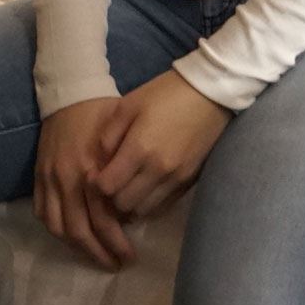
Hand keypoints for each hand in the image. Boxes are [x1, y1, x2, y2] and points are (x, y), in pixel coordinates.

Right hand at [34, 97, 137, 271]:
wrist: (69, 92)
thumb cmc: (102, 112)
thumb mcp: (123, 137)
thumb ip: (127, 170)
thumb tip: (137, 205)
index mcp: (92, 170)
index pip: (103, 220)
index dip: (116, 243)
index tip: (130, 255)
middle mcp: (68, 179)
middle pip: (80, 231)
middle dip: (98, 253)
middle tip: (115, 263)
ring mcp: (49, 179)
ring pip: (58, 228)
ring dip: (76, 247)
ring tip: (94, 254)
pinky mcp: (38, 176)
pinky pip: (41, 213)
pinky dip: (55, 229)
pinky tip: (71, 235)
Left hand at [89, 69, 232, 222]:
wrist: (209, 93)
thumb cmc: (163, 94)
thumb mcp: (127, 105)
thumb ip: (108, 136)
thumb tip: (99, 164)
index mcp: (139, 149)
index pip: (107, 187)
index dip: (96, 185)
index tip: (95, 176)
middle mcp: (157, 170)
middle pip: (123, 204)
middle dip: (111, 198)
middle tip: (109, 184)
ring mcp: (176, 179)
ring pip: (143, 210)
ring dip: (130, 204)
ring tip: (126, 188)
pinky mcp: (189, 182)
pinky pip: (163, 206)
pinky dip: (149, 204)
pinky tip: (145, 189)